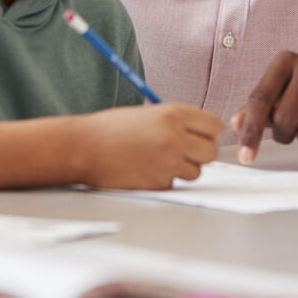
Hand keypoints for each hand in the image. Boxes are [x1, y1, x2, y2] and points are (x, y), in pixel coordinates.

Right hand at [78, 103, 220, 189]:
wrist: (84, 147)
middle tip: (185, 151)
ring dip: (183, 168)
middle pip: (211, 152)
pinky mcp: (158, 183)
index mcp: (173, 114)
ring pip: (196, 172)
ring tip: (159, 159)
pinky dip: (164, 179)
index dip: (209, 133)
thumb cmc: (111, 129)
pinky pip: (174, 183)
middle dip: (201, 153)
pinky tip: (145, 169)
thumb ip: (177, 122)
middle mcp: (174, 138)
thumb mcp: (149, 114)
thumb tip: (203, 134)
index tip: (201, 136)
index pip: (214, 126)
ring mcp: (167, 163)